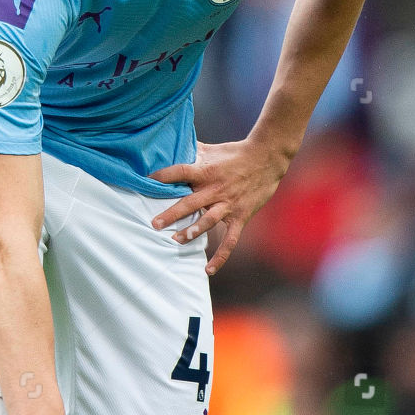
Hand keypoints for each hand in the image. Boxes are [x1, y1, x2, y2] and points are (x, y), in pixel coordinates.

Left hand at [149, 136, 291, 275]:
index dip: (162, 176)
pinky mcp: (240, 216)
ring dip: (191, 231)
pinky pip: (229, 240)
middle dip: (171, 214)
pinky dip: (220, 256)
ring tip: (175, 240)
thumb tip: (173, 145)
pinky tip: (208, 270)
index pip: (179, 172)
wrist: (267, 158)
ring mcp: (228, 205)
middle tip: (154, 224)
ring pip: (207, 221)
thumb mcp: (212, 150)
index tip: (147, 181)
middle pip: (189, 203)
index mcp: (205, 170)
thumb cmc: (236, 153)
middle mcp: (214, 189)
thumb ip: (193, 151)